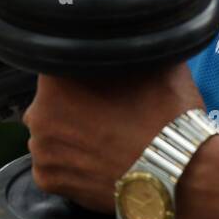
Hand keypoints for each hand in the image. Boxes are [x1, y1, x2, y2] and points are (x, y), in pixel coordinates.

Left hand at [22, 62, 206, 212]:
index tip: (100, 80)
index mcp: (59, 77)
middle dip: (72, 103)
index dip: (82, 72)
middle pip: (50, 100)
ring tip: (105, 139)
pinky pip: (54, 164)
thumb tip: (131, 39)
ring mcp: (41, 149)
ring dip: (70, 134)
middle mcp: (40, 111)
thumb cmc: (168, 117)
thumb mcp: (158, 63)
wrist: (179, 174)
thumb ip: (131, 49)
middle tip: (107, 111)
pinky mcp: (48, 180)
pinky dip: (71, 163)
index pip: (61, 63)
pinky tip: (98, 160)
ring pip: (51, 133)